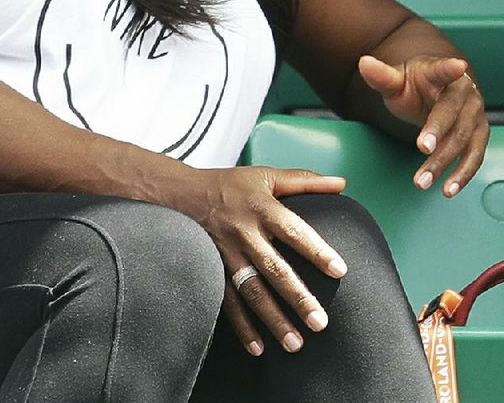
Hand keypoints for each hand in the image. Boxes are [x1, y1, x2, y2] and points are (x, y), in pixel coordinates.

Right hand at [198, 165, 346, 356]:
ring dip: (273, 319)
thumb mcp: (266, 176)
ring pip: (251, 290)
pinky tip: (258, 348)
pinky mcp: (212, 270)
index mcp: (261, 207)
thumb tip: (342, 183)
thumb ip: (305, 181)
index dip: (315, 249)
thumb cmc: (231, 185)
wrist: (180, 193)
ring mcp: (226, 253)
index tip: (339, 271)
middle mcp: (244, 232)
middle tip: (320, 322)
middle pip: (273, 268)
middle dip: (297, 296)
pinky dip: (241, 327)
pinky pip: (227, 301)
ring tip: (295, 343)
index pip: (293, 230)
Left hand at [358, 54, 488, 196]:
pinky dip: (462, 174)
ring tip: (424, 180)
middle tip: (422, 149)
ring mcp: (474, 113)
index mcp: (441, 73)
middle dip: (438, 133)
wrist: (433, 93)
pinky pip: (474, 156)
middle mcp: (463, 92)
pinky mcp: (478, 134)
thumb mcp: (396, 80)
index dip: (450, 68)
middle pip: (452, 114)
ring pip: (463, 140)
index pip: (444, 70)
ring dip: (445, 162)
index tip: (459, 66)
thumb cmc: (415, 85)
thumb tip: (364, 62)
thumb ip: (381, 76)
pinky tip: (448, 188)